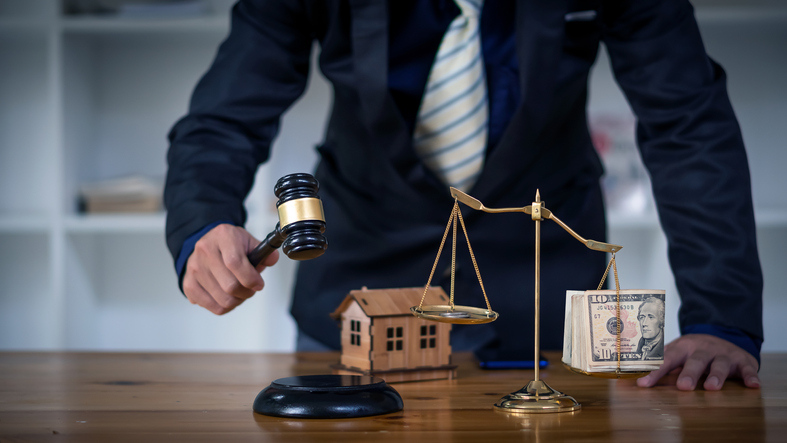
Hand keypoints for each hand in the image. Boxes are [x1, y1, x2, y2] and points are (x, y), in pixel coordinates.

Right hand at [182, 224, 278, 314]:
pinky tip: (227, 296)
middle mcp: (205, 251)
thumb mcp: (247, 241)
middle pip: (230, 286)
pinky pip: (212, 306)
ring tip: (240, 292)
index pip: (235, 263)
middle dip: (247, 292)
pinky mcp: (188, 284)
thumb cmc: (230, 244)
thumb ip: (262, 251)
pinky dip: (225, 307)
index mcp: (223, 236)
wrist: (207, 244)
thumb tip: (272, 259)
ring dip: (237, 301)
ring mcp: (194, 268)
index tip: (259, 284)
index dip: (250, 278)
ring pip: (223, 300)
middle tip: (251, 289)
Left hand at [636, 333, 759, 390]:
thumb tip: (633, 381)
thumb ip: (660, 365)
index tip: (643, 385)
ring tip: (711, 388)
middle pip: (694, 361)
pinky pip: (747, 369)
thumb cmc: (693, 352)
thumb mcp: (677, 354)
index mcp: (682, 349)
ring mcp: (722, 354)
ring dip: (716, 375)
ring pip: (719, 364)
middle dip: (689, 373)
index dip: (655, 372)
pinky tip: (752, 385)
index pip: (666, 360)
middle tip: (683, 387)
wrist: (724, 337)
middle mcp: (702, 350)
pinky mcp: (741, 361)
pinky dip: (750, 376)